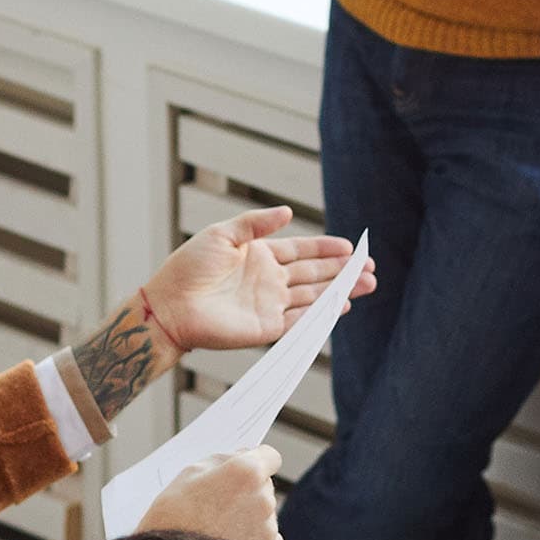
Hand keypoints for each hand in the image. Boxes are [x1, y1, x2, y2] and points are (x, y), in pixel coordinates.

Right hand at [140, 446, 283, 539]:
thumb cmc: (172, 520)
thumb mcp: (186, 475)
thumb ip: (220, 461)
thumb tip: (242, 456)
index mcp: (246, 473)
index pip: (269, 456)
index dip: (256, 460)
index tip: (245, 467)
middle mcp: (263, 498)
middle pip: (264, 485)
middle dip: (246, 489)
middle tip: (217, 503)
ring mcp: (267, 527)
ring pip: (264, 512)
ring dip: (248, 515)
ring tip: (216, 527)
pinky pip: (267, 537)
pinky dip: (253, 538)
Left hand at [142, 206, 372, 355]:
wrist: (169, 306)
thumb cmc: (189, 267)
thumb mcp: (222, 234)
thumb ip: (256, 223)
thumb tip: (289, 211)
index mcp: (261, 255)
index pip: (303, 250)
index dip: (327, 248)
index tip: (352, 246)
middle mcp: (270, 280)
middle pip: (316, 274)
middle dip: (344, 270)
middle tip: (370, 267)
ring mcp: (270, 304)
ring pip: (315, 296)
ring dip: (341, 291)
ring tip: (368, 284)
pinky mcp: (267, 327)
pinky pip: (301, 321)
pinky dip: (322, 315)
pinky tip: (342, 307)